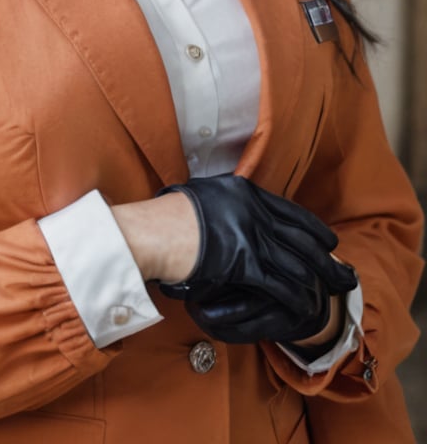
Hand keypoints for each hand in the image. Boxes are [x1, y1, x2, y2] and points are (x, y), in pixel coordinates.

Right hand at [157, 175, 356, 343]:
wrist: (154, 230)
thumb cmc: (168, 214)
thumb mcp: (203, 194)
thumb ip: (224, 202)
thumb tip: (229, 206)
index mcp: (246, 191)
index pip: (291, 212)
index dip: (315, 230)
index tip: (331, 242)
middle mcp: (254, 211)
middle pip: (301, 239)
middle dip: (327, 260)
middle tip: (346, 275)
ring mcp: (251, 237)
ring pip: (295, 263)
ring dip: (318, 282)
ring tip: (334, 295)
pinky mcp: (245, 264)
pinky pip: (279, 284)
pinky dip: (295, 297)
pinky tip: (307, 308)